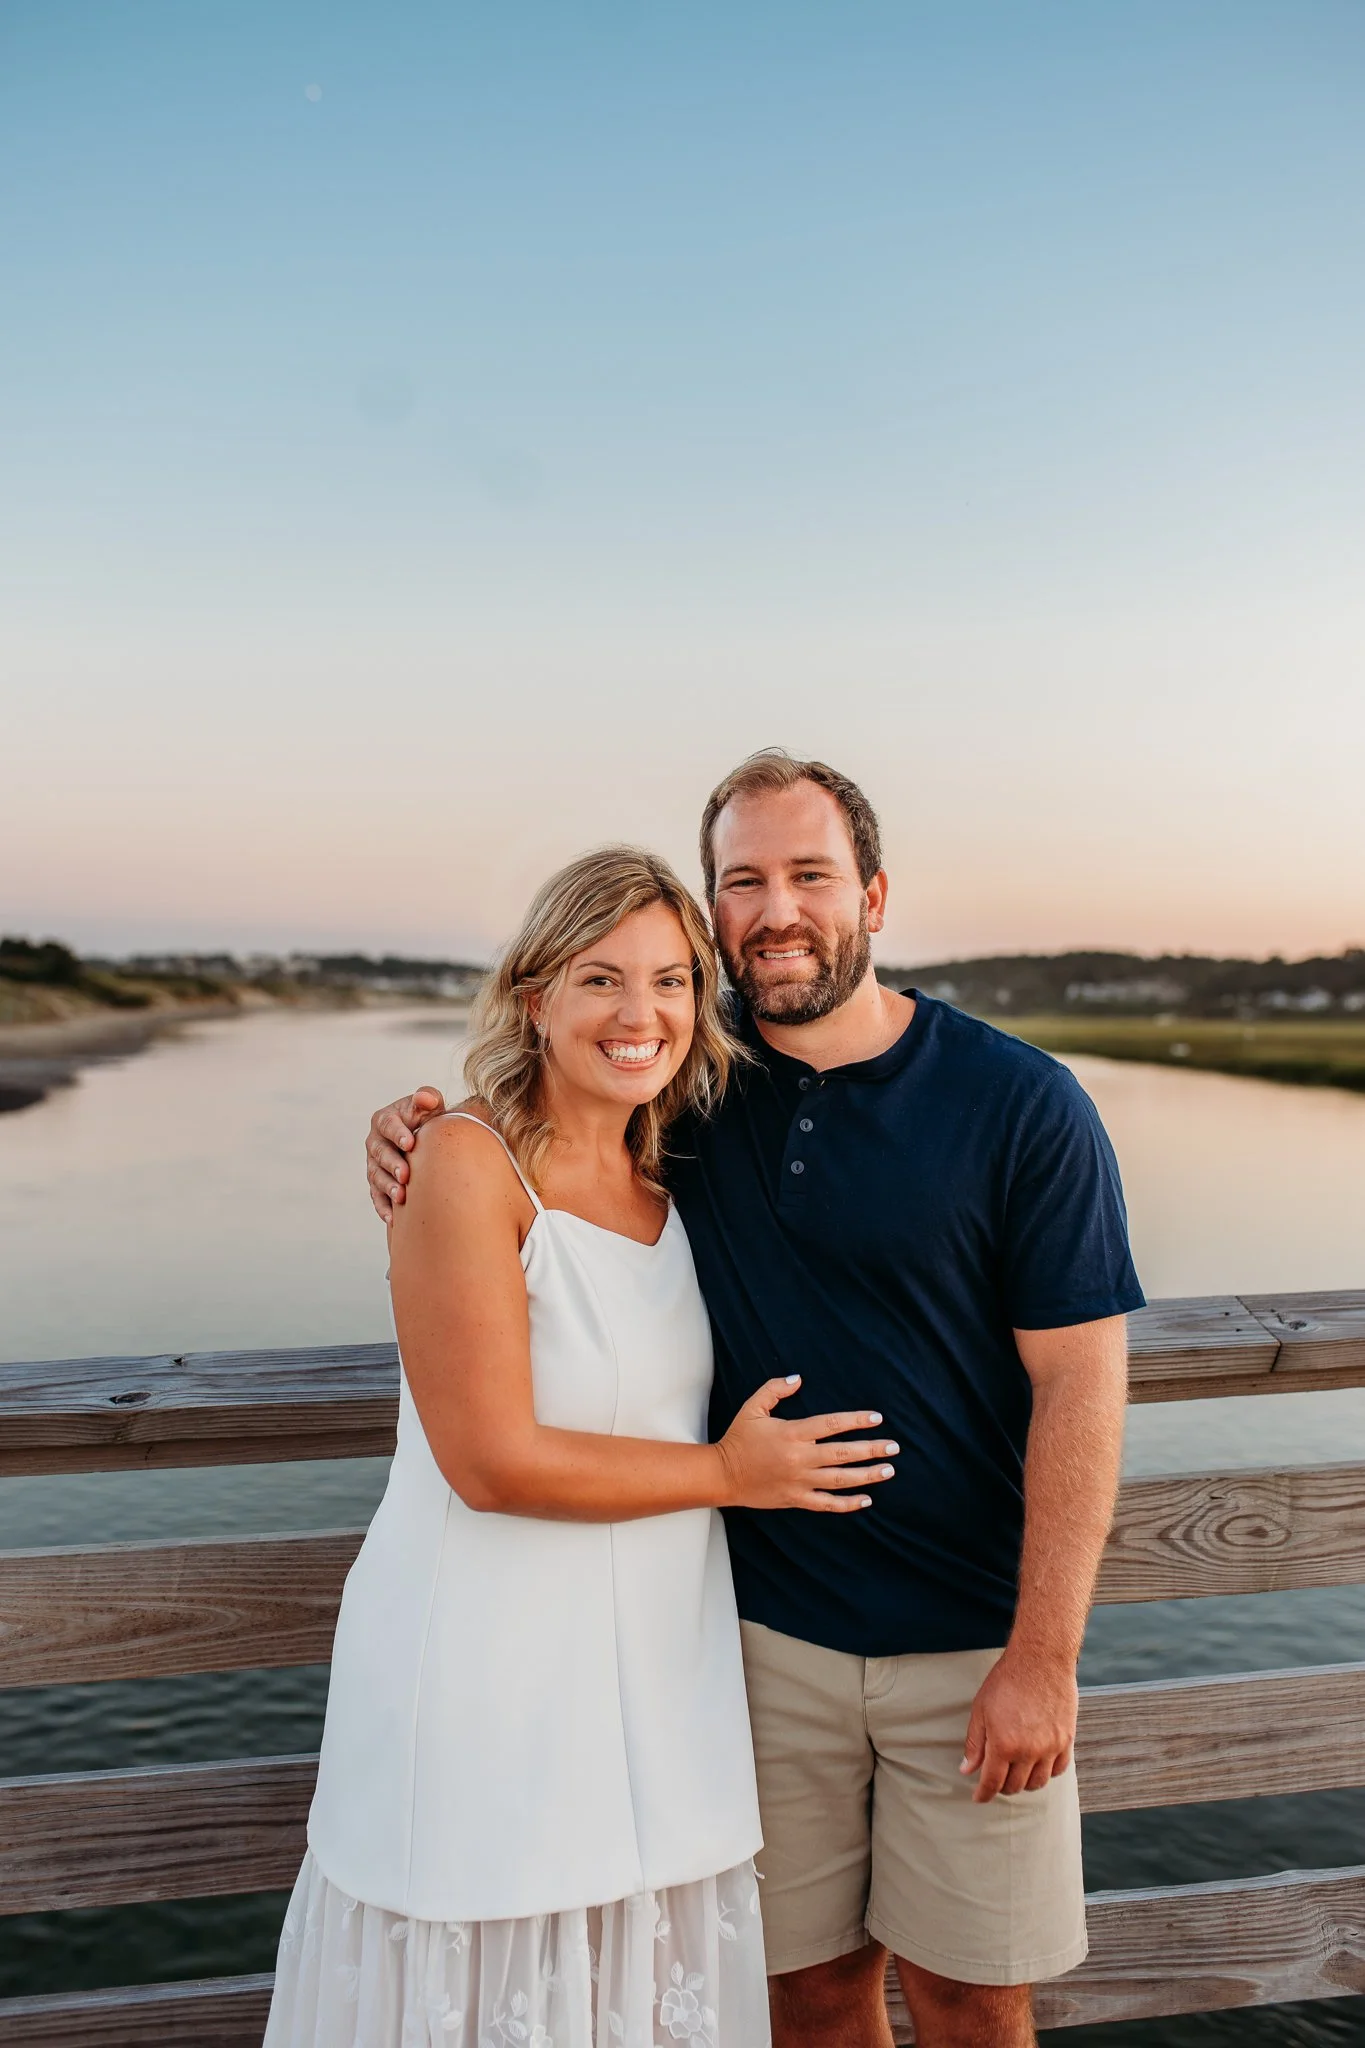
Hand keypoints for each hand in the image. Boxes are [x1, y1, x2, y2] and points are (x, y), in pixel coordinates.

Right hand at [367, 1088, 447, 1220]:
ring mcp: (374, 1164)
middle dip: (392, 1164)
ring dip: (387, 1187)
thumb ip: (428, 1098)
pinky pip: (376, 1197)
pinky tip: (393, 1219)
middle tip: (406, 1176)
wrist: (427, 1141)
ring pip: (376, 1176)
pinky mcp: (377, 1184)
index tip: (410, 1144)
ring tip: (402, 1198)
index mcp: (385, 1119)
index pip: (388, 1124)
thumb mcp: (430, 1106)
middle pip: (380, 1153)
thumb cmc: (429, 1119)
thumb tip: (426, 1098)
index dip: (397, 1133)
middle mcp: (376, 1141)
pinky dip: (383, 1208)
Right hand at [716, 1377, 896, 1512]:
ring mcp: (799, 1481)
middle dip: (872, 1449)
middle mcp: (799, 1458)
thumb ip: (774, 1390)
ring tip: (888, 1470)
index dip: (856, 1421)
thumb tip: (798, 1379)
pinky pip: (827, 1504)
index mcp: (791, 1433)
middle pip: (843, 1453)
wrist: (722, 1475)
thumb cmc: (738, 1439)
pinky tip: (866, 1499)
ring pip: (840, 1479)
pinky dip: (848, 1504)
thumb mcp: (752, 1408)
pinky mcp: (795, 1499)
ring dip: (867, 1475)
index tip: (876, 1418)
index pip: (831, 1425)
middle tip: (894, 1447)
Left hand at [959, 1644, 1077, 1801]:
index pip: (992, 1783)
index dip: (983, 1794)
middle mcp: (1028, 1751)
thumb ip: (974, 1743)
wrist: (1041, 1659)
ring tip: (1015, 1774)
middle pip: (1015, 1786)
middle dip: (1002, 1787)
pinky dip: (1046, 1773)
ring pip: (1037, 1783)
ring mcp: (1050, 1747)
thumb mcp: (981, 1709)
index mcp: (1003, 1744)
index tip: (978, 1798)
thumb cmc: (1006, 1681)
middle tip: (995, 1780)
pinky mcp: (1067, 1740)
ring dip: (1024, 1783)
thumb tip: (967, 1770)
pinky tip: (1037, 1765)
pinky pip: (1058, 1770)